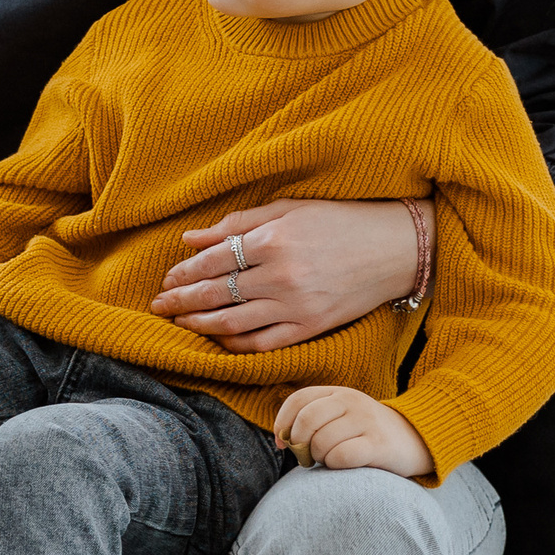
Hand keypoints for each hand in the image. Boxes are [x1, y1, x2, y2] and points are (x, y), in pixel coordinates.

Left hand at [149, 198, 431, 352]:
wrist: (395, 248)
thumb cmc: (340, 220)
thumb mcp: (287, 210)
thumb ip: (237, 224)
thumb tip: (190, 238)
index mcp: (272, 241)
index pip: (212, 262)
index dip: (184, 273)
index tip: (167, 279)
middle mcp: (280, 276)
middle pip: (215, 294)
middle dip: (181, 301)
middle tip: (158, 306)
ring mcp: (295, 306)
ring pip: (232, 323)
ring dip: (199, 324)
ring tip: (180, 323)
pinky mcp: (310, 327)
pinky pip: (262, 343)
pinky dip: (235, 344)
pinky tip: (218, 339)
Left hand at [273, 385, 433, 478]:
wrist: (415, 439)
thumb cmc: (367, 432)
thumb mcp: (342, 415)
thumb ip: (314, 419)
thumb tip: (281, 439)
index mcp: (338, 392)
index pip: (298, 400)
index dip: (283, 423)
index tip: (283, 443)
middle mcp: (351, 402)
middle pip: (307, 421)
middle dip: (300, 444)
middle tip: (308, 456)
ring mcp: (366, 421)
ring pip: (322, 441)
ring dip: (319, 457)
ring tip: (329, 459)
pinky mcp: (379, 444)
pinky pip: (341, 456)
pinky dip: (334, 464)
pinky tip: (343, 464)